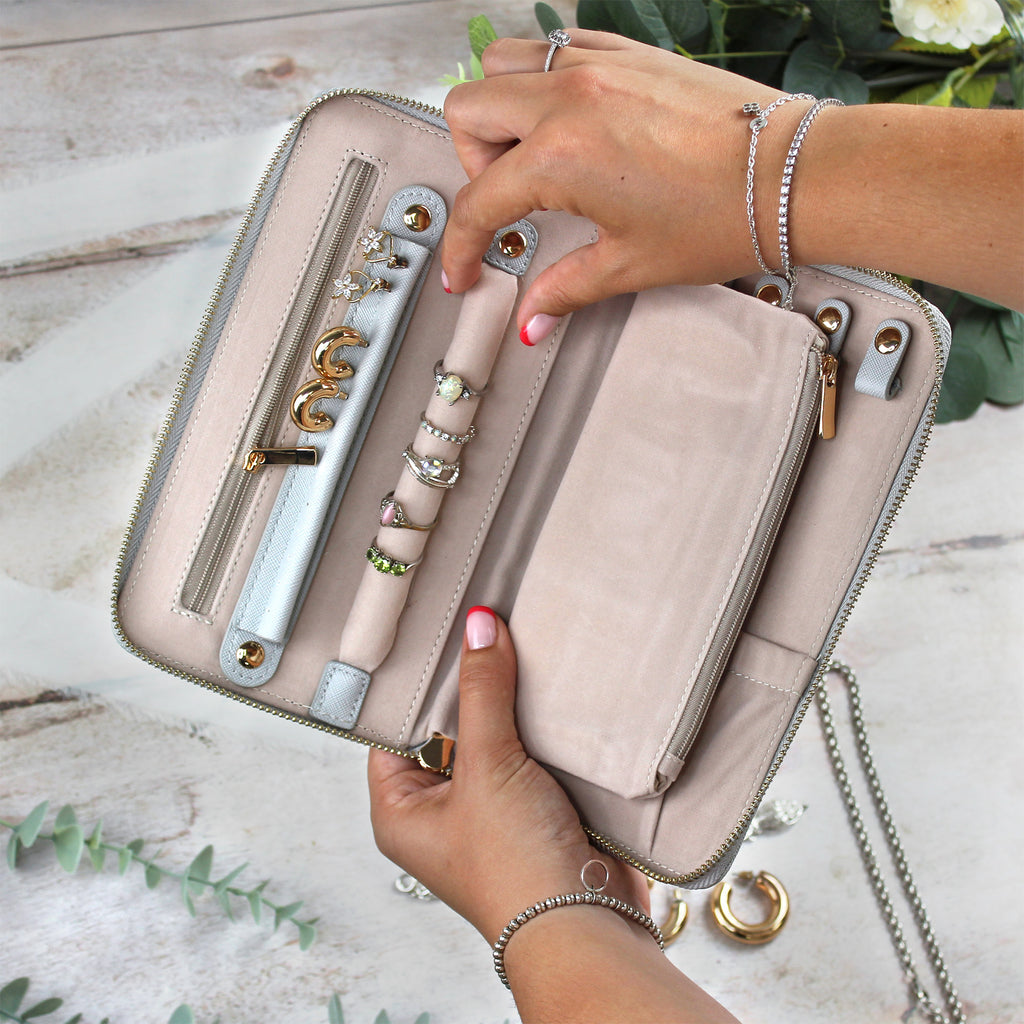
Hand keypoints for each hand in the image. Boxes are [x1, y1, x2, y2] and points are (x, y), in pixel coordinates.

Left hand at [367, 606, 649, 945]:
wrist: (588, 923)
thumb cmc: (516, 872)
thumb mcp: (488, 767)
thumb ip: (482, 692)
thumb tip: (479, 628)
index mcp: (402, 810)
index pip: (397, 729)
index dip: (420, 685)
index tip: (440, 634)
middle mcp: (442, 812)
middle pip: (449, 729)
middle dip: (472, 690)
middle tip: (484, 632)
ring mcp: (491, 811)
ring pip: (495, 737)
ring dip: (511, 708)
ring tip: (518, 651)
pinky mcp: (536, 810)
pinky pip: (532, 754)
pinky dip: (543, 730)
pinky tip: (550, 693)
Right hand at [441, 30, 791, 341]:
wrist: (790, 174)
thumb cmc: (724, 214)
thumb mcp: (630, 264)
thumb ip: (565, 288)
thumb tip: (534, 316)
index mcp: (561, 156)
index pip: (478, 201)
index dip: (461, 247)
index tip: (465, 269)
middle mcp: (569, 97)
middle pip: (469, 111)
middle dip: (472, 165)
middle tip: (507, 204)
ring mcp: (598, 64)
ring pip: (504, 64)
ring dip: (500, 113)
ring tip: (532, 158)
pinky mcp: (628, 52)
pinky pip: (556, 46)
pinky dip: (544, 81)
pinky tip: (570, 124)